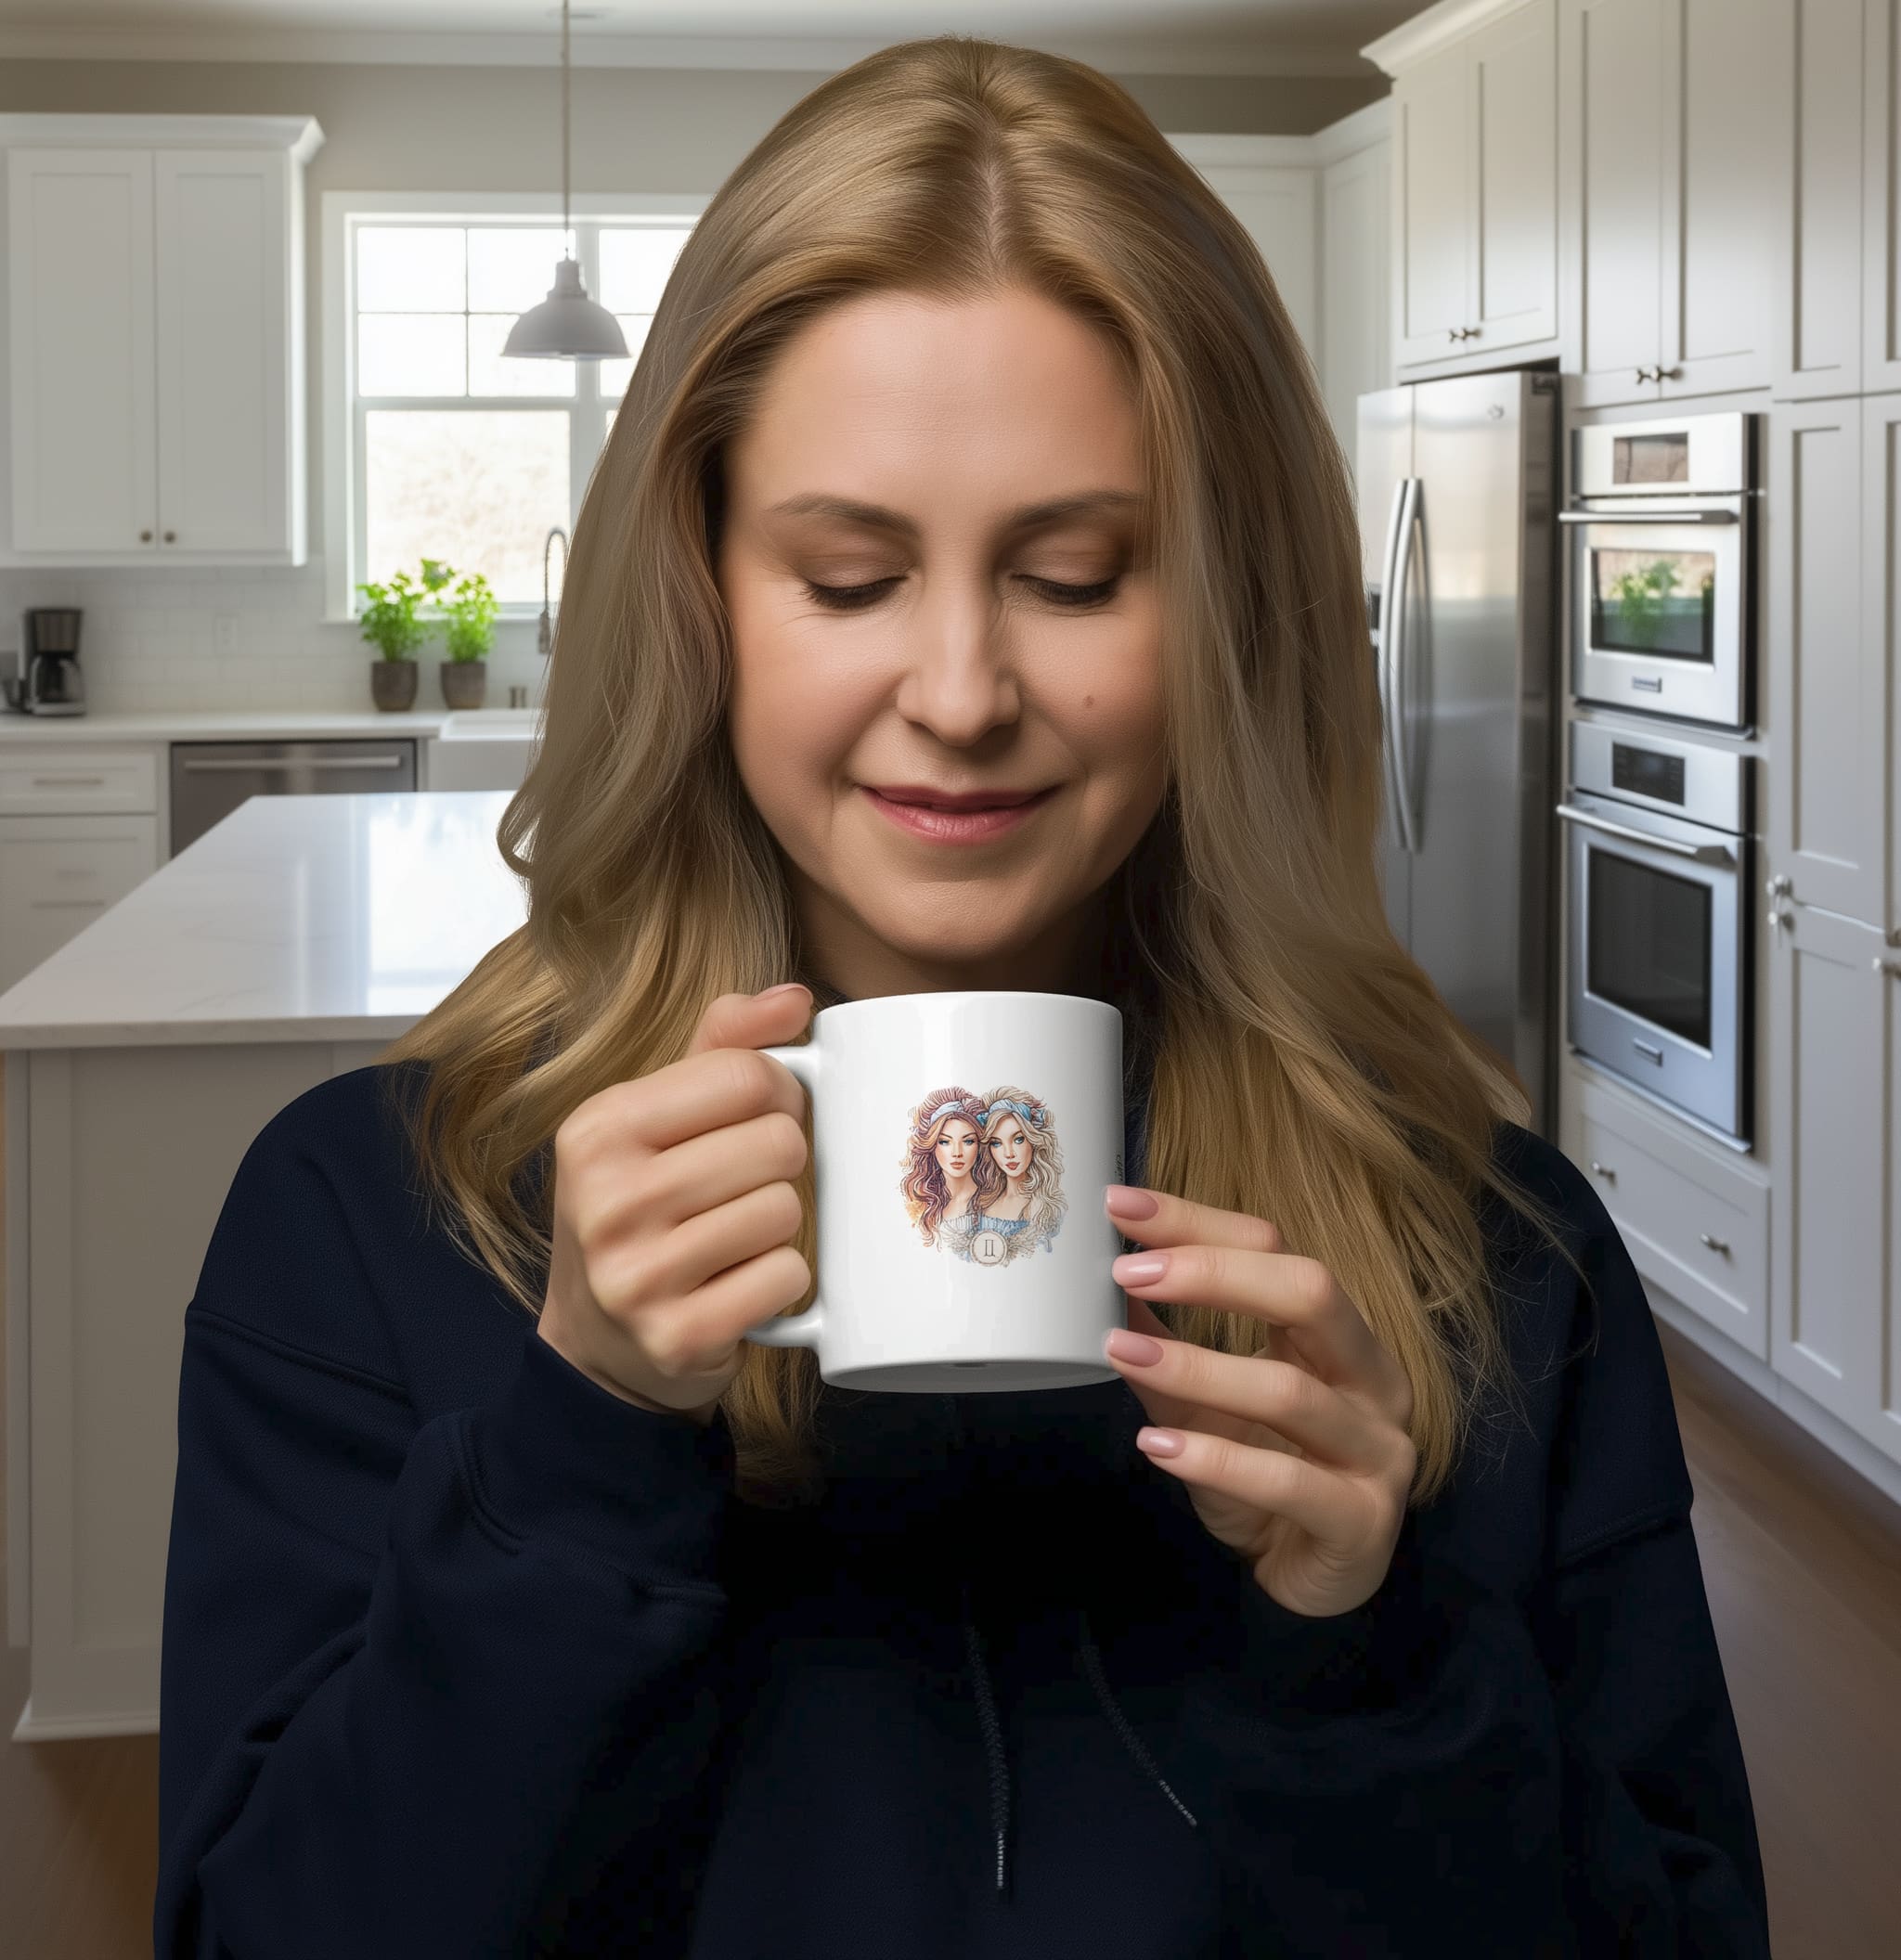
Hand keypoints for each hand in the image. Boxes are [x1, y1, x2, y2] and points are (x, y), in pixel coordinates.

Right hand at [536, 983, 815, 1424]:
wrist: (598, 1343)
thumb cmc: (641, 1209)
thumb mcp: (655, 1118)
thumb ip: (722, 1047)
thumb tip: (795, 998)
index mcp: (599, 1128)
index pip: (746, 1075)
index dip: (780, 1093)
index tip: (764, 1116)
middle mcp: (606, 1198)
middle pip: (777, 1143)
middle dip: (782, 1163)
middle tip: (747, 1186)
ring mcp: (635, 1274)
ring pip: (786, 1210)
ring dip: (781, 1224)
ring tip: (736, 1237)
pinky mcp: (676, 1335)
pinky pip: (786, 1277)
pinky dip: (783, 1280)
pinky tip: (741, 1283)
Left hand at [1099, 1185, 1416, 1618]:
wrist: (1311, 1586)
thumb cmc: (1265, 1479)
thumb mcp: (1207, 1408)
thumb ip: (1166, 1351)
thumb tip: (1104, 1287)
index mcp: (1339, 1334)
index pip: (1276, 1250)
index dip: (1198, 1223)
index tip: (1121, 1206)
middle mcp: (1372, 1378)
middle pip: (1311, 1293)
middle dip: (1214, 1274)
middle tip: (1129, 1271)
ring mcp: (1377, 1450)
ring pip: (1290, 1389)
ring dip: (1198, 1368)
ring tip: (1121, 1353)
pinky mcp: (1361, 1521)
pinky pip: (1287, 1481)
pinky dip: (1216, 1460)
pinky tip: (1157, 1446)